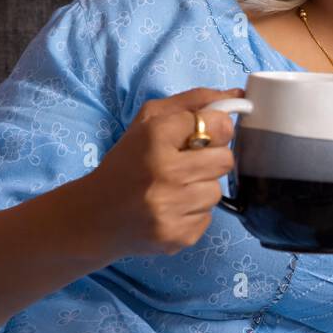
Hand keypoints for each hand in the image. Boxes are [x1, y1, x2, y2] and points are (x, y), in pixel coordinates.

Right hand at [77, 87, 241, 257]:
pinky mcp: (177, 237)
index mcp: (155, 136)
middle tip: (188, 163)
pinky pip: (208, 217)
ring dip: (201, 188)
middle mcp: (164, 172)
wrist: (93, 217)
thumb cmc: (127, 162)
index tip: (204, 134)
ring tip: (175, 188)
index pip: (219, 124)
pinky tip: (170, 209)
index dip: (216, 128)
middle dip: (211, 159)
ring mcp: (170, 208)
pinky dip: (193, 212)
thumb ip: (194, 102)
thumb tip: (239, 95)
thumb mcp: (149, 121)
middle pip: (225, 159)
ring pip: (217, 191)